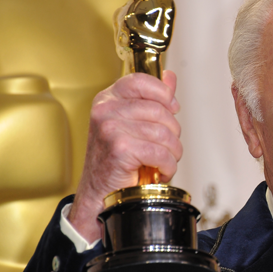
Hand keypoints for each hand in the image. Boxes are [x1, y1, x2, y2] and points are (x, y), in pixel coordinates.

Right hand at [68, 70, 181, 241]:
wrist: (99, 194)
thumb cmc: (114, 161)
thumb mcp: (132, 123)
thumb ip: (152, 98)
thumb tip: (169, 77)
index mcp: (107, 99)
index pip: (141, 81)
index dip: (163, 94)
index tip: (172, 108)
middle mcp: (106, 110)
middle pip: (160, 110)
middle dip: (172, 133)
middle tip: (166, 147)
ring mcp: (111, 128)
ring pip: (164, 133)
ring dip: (172, 153)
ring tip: (163, 161)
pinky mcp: (120, 148)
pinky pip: (160, 152)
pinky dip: (168, 166)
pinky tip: (160, 171)